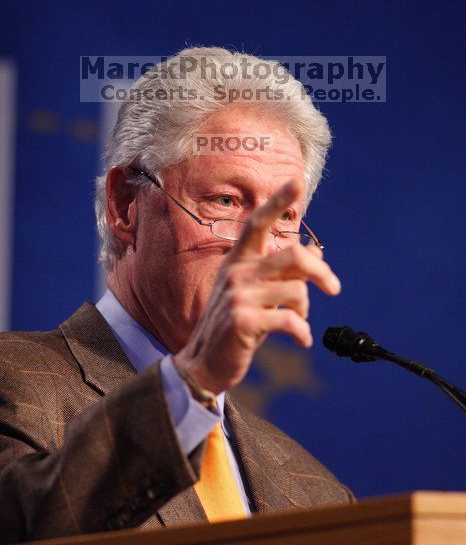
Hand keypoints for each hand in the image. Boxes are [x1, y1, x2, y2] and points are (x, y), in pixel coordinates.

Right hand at [174, 181, 340, 394]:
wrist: (205, 362)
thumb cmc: (235, 324)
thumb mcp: (255, 292)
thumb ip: (281, 270)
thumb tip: (314, 250)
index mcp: (238, 260)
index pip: (257, 223)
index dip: (277, 202)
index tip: (296, 182)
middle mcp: (236, 272)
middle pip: (293, 256)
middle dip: (321, 272)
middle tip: (333, 288)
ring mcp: (238, 297)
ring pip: (296, 291)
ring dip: (306, 310)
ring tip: (299, 321)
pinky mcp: (243, 322)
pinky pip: (290, 320)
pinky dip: (303, 333)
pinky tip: (302, 340)